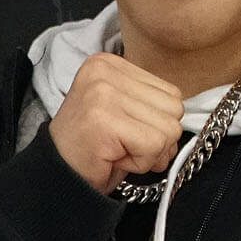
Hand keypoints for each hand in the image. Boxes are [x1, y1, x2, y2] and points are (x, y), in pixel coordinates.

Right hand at [47, 53, 184, 194]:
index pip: (171, 92)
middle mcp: (104, 70)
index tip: (125, 132)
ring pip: (169, 128)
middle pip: (174, 108)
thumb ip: (152, 103)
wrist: (57, 177)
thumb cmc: (95, 148)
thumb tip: (184, 113)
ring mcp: (103, 92)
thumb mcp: (124, 110)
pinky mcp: (105, 119)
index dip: (156, 122)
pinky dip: (141, 162)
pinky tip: (115, 159)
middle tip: (123, 145)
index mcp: (110, 63)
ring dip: (149, 151)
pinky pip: (154, 145)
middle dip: (156, 138)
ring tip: (118, 151)